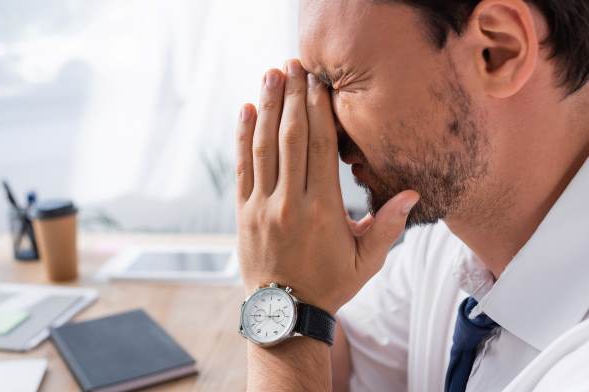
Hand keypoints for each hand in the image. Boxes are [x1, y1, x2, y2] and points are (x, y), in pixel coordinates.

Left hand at [235, 59, 419, 314]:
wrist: (285, 314)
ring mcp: (262, 207)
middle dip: (292, 97)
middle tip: (294, 65)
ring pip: (263, 147)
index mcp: (322, 210)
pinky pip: (242, 168)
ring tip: (271, 75)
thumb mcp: (367, 260)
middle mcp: (290, 203)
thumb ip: (389, 226)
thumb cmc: (330, 285)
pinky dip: (242, 137)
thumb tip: (412, 193)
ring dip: (266, 107)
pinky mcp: (243, 213)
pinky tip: (245, 110)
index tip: (317, 83)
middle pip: (290, 138)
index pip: (319, 148)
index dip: (317, 111)